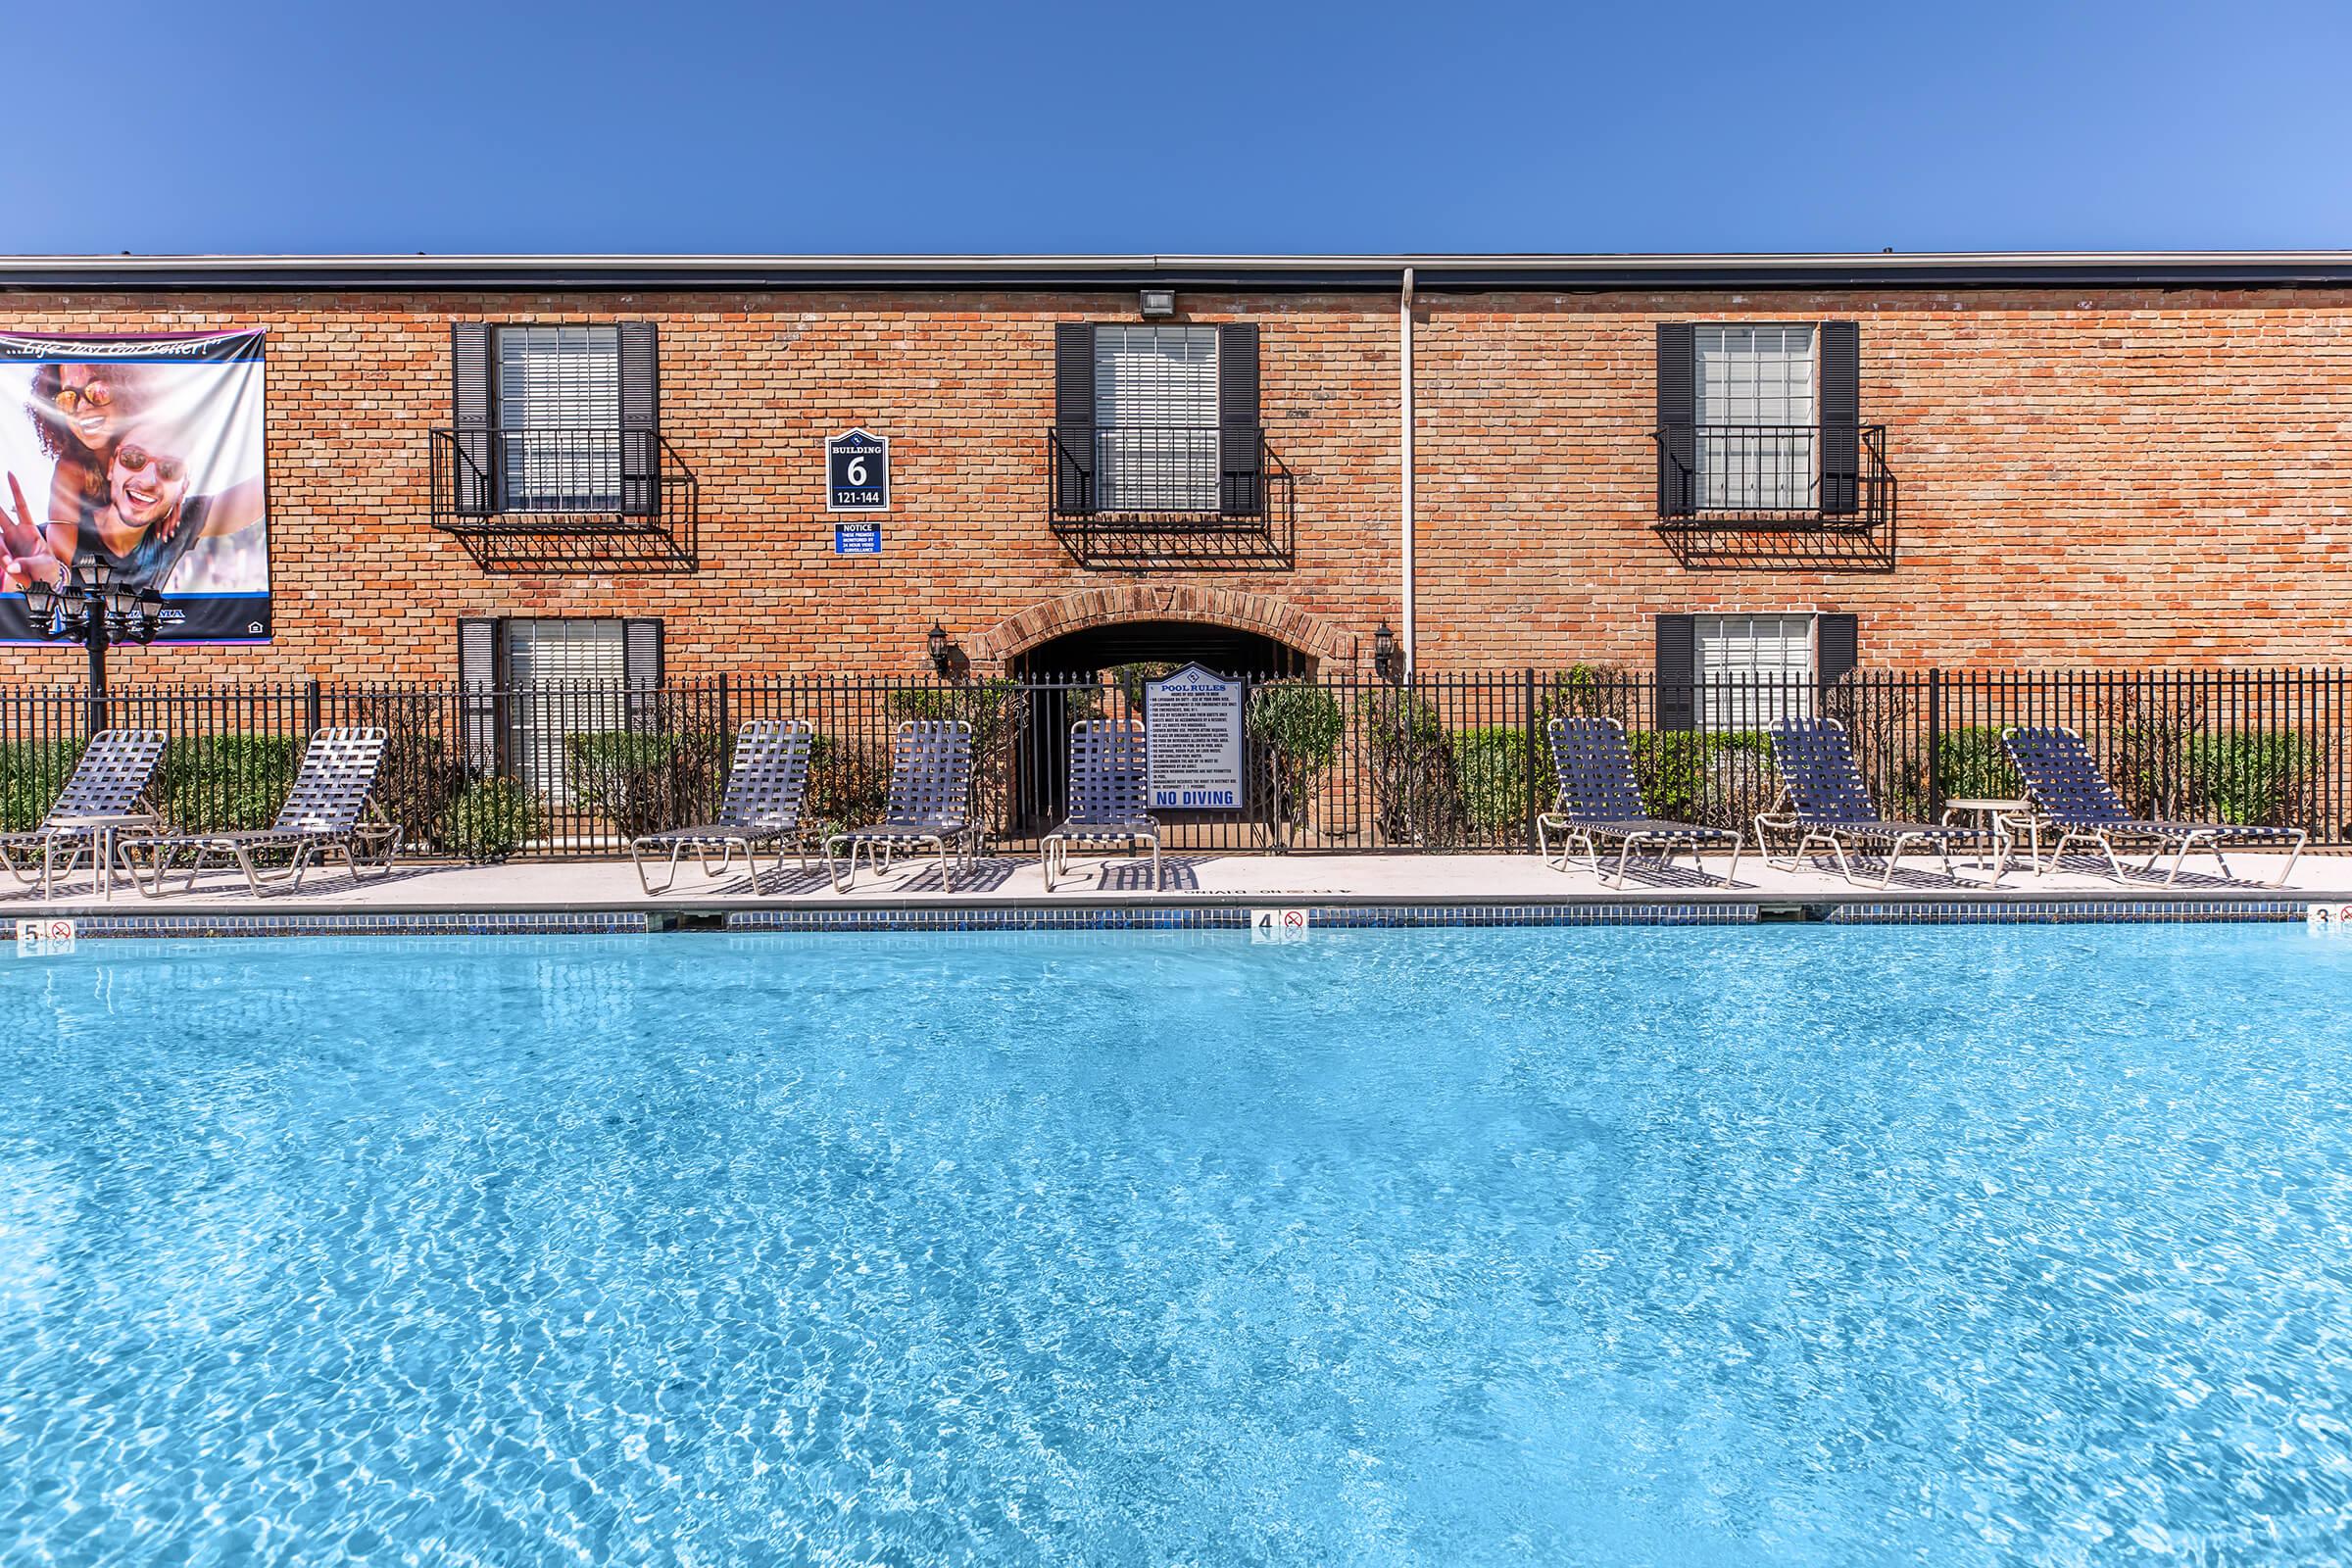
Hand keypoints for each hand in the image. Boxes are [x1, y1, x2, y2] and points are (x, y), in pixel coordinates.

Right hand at [1, 473, 60, 589]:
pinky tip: (9, 564)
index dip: (15, 490)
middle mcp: (14, 533)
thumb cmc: (47, 570)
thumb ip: (27, 564)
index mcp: (28, 529)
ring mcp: (5, 542)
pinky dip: (2, 559)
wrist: (41, 583)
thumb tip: (11, 566)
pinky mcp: (0, 553)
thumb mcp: (43, 565)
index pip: (20, 505)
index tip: (9, 473)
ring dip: (2, 551)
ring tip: (11, 563)